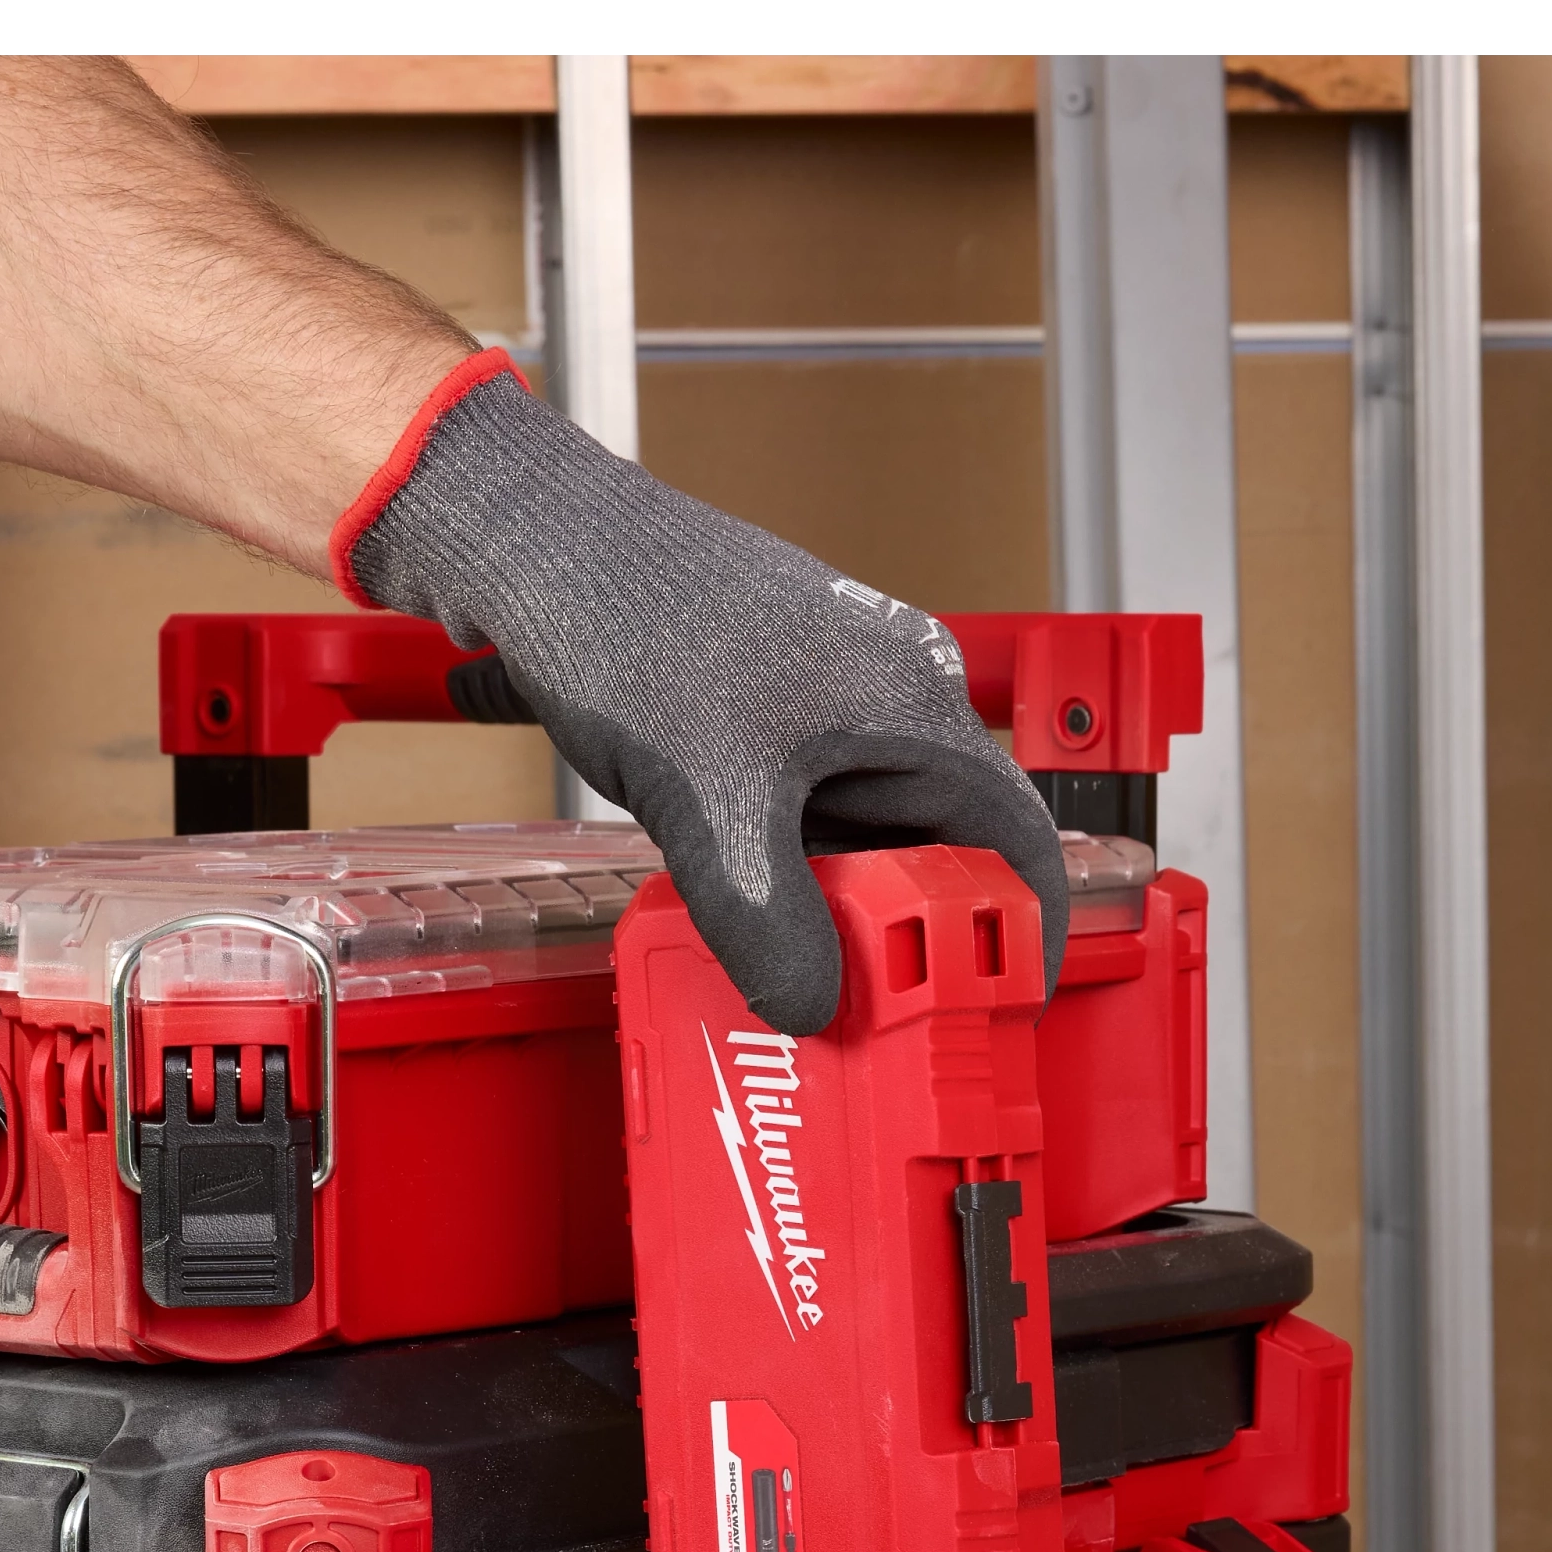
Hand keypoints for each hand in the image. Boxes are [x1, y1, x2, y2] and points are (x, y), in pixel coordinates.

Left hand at [339, 356, 1070, 1036]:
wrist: (531, 536)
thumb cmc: (626, 617)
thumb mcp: (707, 799)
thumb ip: (767, 916)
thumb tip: (811, 1005)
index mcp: (910, 704)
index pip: (1016, 837)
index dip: (1020, 930)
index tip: (998, 1005)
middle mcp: (884, 696)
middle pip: (933, 847)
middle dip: (903, 937)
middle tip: (868, 1015)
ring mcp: (823, 698)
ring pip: (857, 834)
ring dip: (829, 905)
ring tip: (789, 967)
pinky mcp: (761, 708)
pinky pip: (797, 810)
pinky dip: (777, 868)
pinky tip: (727, 904)